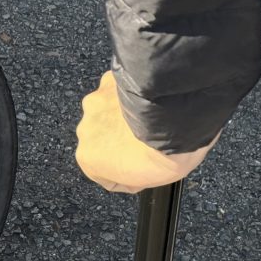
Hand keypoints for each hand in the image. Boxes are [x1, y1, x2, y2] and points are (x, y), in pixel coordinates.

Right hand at [75, 72, 216, 193]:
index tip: (138, 166)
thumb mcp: (144, 180)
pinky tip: (150, 100)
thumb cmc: (162, 156)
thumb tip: (132, 168)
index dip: (123, 169)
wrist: (176, 122)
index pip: (101, 169)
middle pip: (102, 136)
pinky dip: (130, 94)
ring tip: (150, 118)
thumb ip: (127, 173)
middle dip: (119, 137)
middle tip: (146, 140)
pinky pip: (119, 91)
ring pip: (108, 112)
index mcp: (87, 158)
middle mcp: (85, 129)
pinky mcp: (110, 80)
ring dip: (123, 114)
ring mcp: (96, 101)